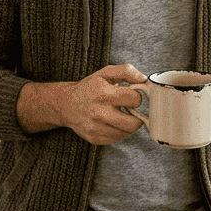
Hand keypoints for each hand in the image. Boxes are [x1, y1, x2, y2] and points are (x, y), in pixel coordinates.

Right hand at [18, 64, 146, 144]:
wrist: (67, 104)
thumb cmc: (90, 88)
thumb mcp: (106, 73)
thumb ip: (127, 71)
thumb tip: (144, 80)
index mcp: (103, 93)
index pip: (135, 99)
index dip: (136, 97)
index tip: (130, 96)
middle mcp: (98, 112)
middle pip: (134, 124)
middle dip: (136, 116)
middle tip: (129, 109)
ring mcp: (96, 128)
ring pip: (127, 133)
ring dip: (127, 124)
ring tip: (119, 115)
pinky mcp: (94, 139)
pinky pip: (117, 139)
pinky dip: (118, 131)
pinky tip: (111, 122)